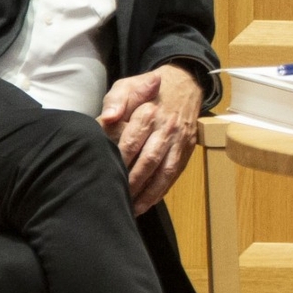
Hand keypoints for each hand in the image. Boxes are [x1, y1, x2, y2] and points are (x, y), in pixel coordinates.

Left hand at [100, 63, 202, 214]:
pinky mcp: (187, 149)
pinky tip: (147, 202)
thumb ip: (115, 100)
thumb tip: (107, 118)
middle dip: (132, 182)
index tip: (105, 174)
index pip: (132, 141)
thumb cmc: (146, 89)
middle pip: (149, 160)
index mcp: (151, 112)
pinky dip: (161, 191)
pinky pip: (175, 174)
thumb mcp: (127, 85)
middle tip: (115, 197)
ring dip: (148, 193)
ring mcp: (180, 140)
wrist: (184, 84)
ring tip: (131, 208)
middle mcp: (168, 128)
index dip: (119, 161)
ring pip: (164, 171)